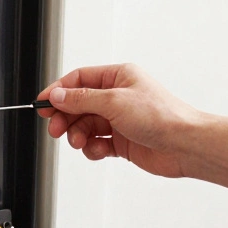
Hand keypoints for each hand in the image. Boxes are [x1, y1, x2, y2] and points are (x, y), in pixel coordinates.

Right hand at [37, 64, 203, 178]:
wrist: (184, 145)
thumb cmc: (161, 117)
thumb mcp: (114, 101)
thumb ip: (81, 99)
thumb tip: (58, 95)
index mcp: (118, 77)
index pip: (79, 80)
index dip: (58, 91)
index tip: (42, 104)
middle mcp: (117, 97)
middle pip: (78, 104)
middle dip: (65, 117)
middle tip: (55, 129)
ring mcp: (119, 120)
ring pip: (85, 125)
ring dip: (78, 135)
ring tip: (81, 142)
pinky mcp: (122, 141)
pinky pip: (96, 143)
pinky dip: (93, 148)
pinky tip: (98, 150)